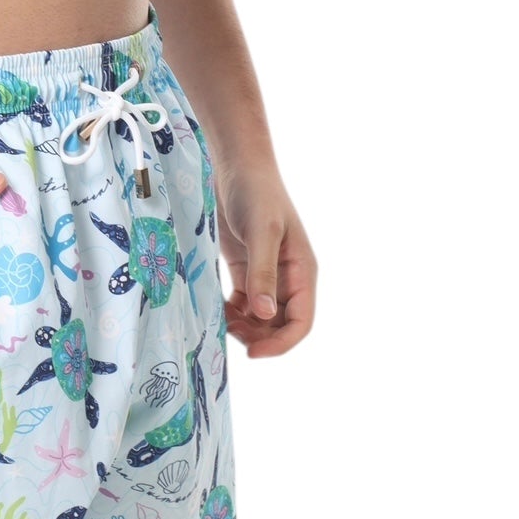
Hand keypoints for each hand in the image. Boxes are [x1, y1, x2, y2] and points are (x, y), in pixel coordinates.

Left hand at [216, 160, 316, 357]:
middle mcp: (287, 277)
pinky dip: (231, 312)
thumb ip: (263, 273)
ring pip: (259, 318)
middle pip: (279, 325)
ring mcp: (265, 274)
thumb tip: (265, 315)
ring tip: (219, 319)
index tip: (254, 353)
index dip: (281, 343)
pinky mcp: (244, 268)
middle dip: (257, 336)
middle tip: (227, 332)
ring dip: (243, 327)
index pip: (301, 322)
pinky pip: (242, 303)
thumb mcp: (262, 232)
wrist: (236, 165)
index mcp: (302, 271)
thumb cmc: (256, 193)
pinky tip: (216, 307)